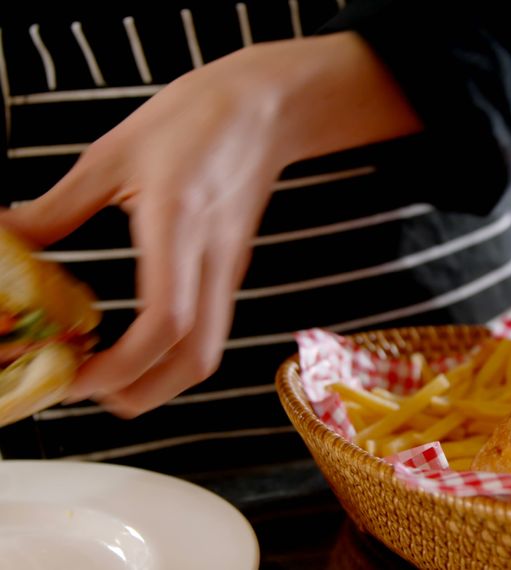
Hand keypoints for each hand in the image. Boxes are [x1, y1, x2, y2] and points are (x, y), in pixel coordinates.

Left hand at [0, 33, 420, 416]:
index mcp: (179, 227)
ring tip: (106, 373)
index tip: (75, 375)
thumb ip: (56, 208)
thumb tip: (6, 240)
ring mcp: (227, 270)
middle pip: (195, 359)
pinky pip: (209, 330)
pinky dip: (171, 354)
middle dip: (140, 393)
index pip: (167, 322)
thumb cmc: (196, 121)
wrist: (265, 111)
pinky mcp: (230, 270)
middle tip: (84, 388)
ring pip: (208, 353)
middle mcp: (211, 261)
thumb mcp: (111, 154)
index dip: (122, 365)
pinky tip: (133, 339)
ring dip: (158, 381)